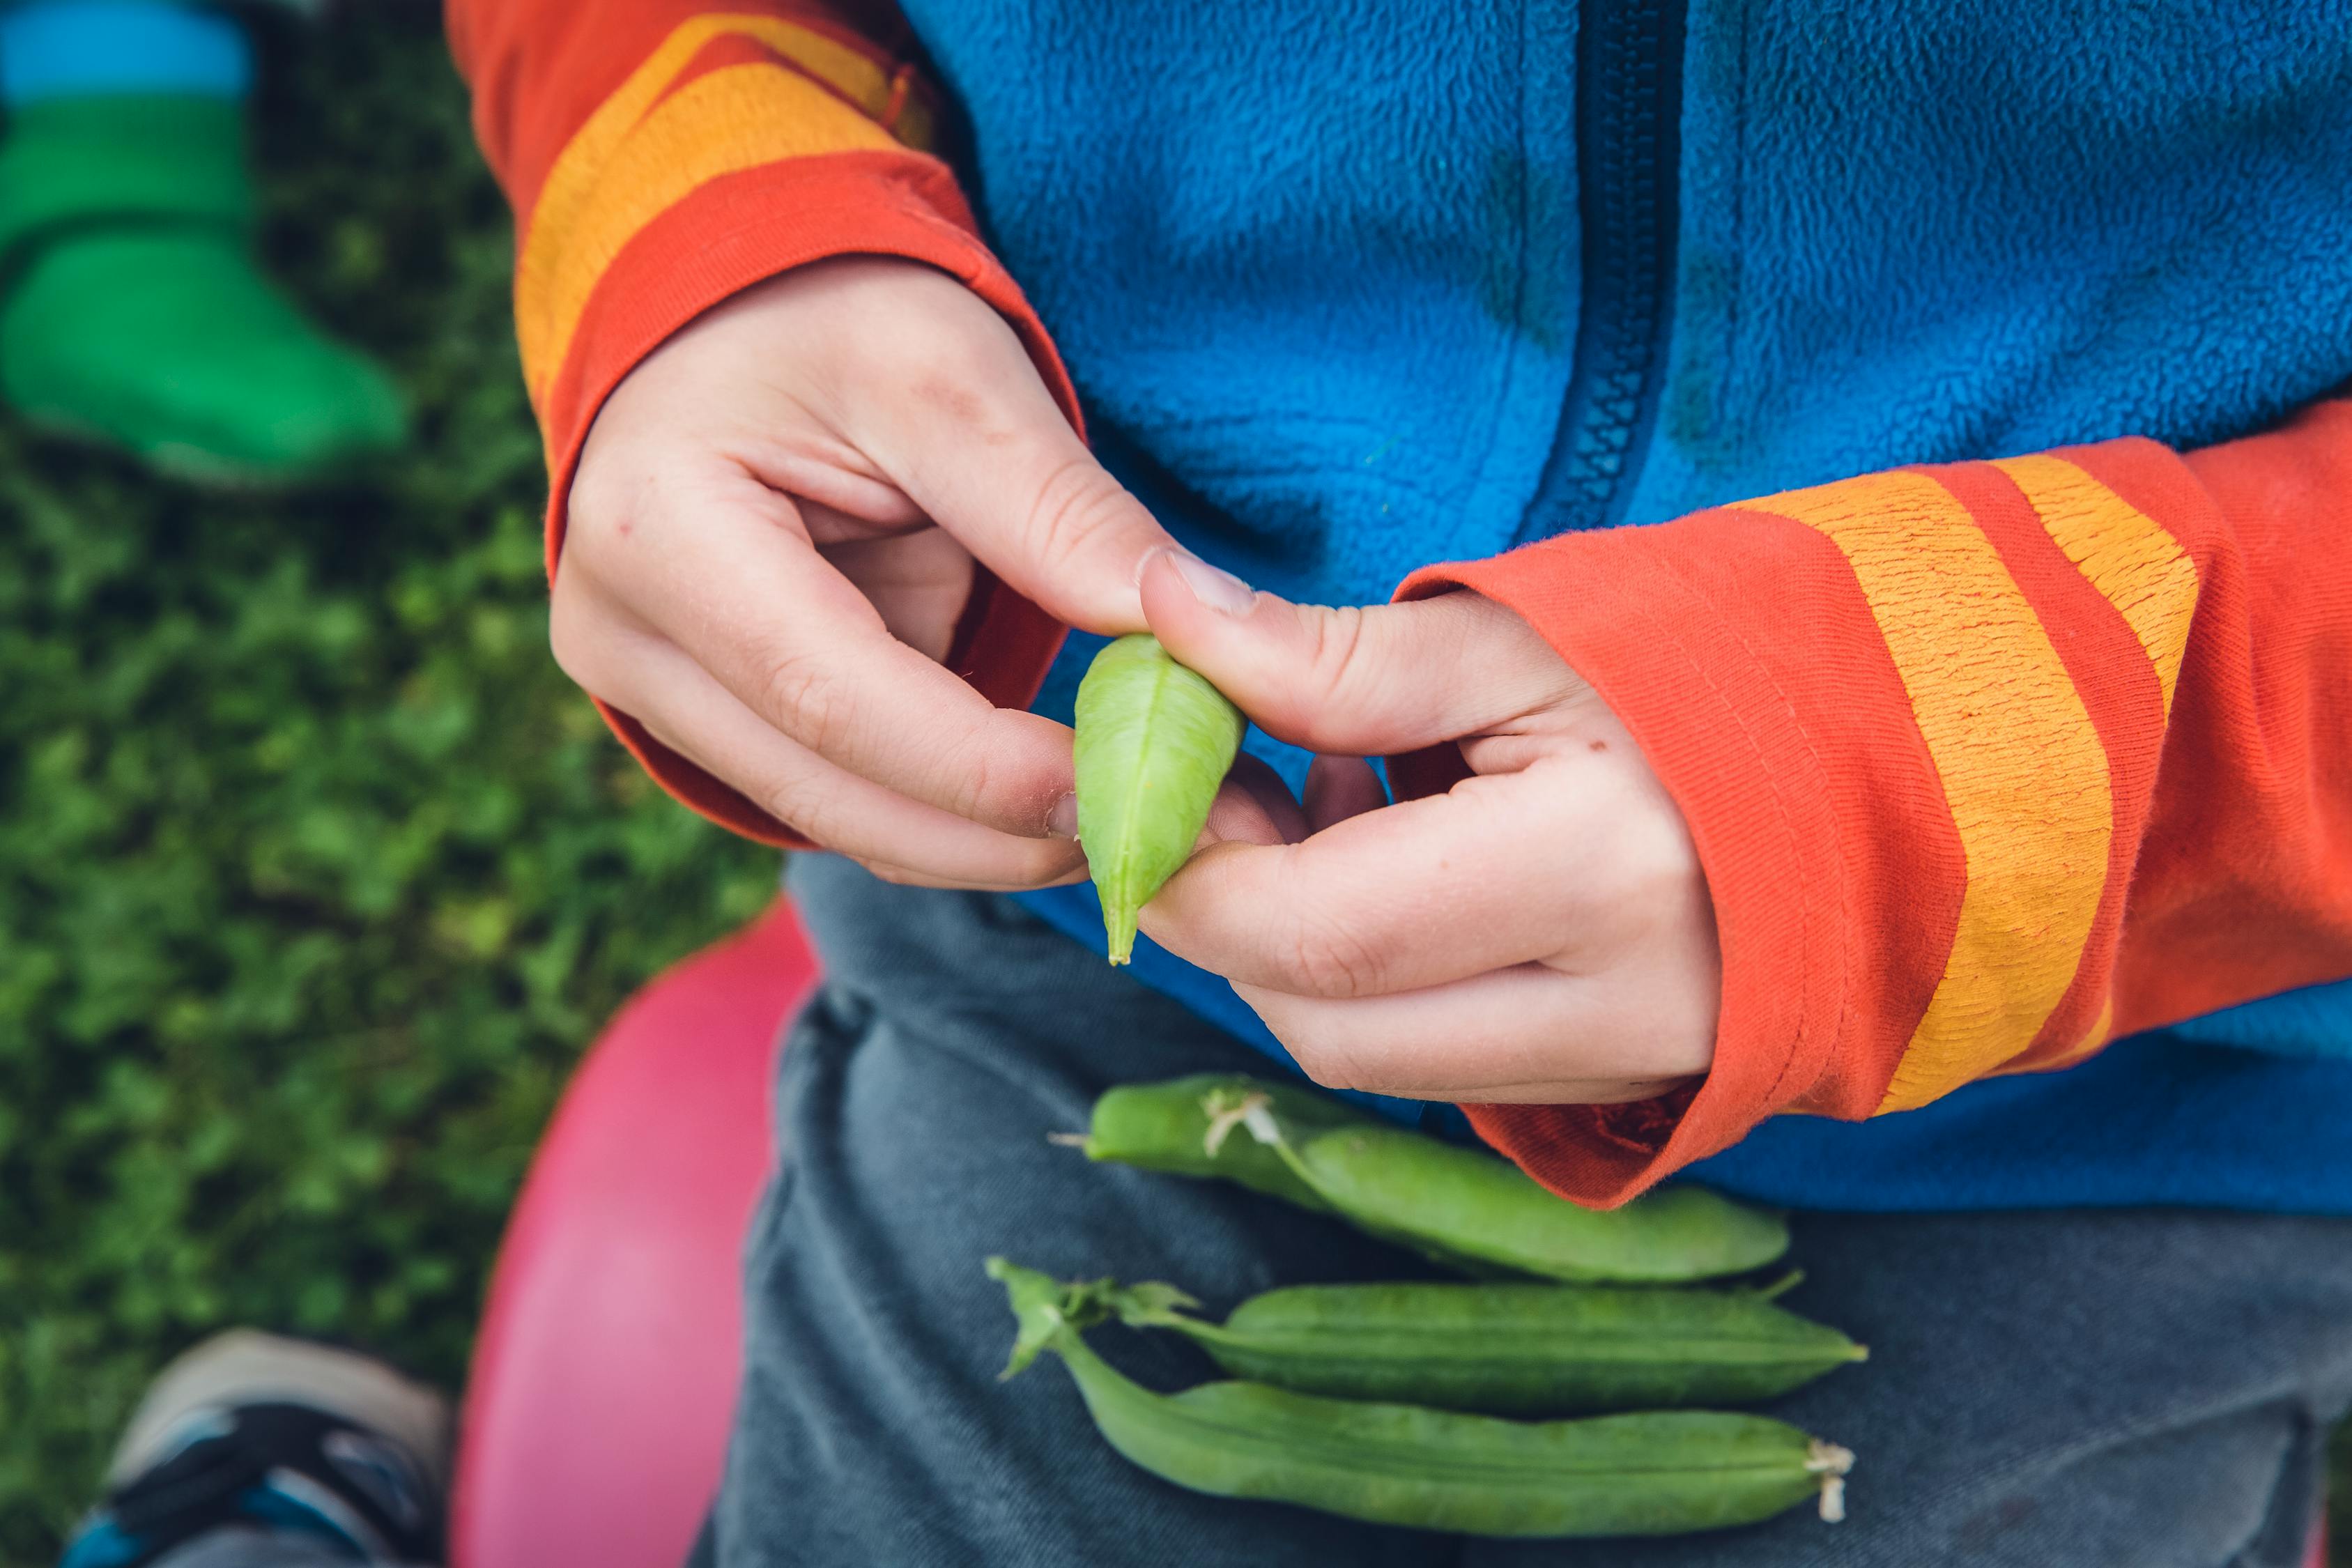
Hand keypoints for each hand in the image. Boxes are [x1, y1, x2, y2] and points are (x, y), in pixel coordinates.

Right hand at [552, 258, 1195, 887]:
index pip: (832, 697)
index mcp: (657, 533)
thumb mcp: (951, 369)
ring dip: (995, 845)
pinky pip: (851, 799)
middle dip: (1005, 835)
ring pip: (843, 821)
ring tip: (1146, 826)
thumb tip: (1193, 626)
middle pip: (831, 792)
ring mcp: (653, 694)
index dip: (984, 770)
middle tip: (1169, 841)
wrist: (734, 319)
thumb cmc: (831, 312)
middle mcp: (623, 637)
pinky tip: (1071, 804)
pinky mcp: (713, 723)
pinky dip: (962, 817)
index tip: (1126, 794)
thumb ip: (1055, 508)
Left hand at [1134, 552, 1720, 1104]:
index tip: (1140, 782)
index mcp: (1599, 873)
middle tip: (1220, 786)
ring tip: (1332, 801)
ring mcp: (1632, 1065)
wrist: (1905, 756)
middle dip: (1228, 918)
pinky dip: (1376, 979)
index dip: (1192, 868)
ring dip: (1297, 950)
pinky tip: (1404, 861)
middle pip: (1326, 1024)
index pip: (1315, 930)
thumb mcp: (1522, 635)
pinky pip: (1440, 1064)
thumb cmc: (1714, 666)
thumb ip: (1331, 656)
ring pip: (1373, 1060)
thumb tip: (1161, 618)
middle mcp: (1620, 1006)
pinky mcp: (1628, 1084)